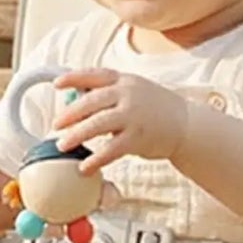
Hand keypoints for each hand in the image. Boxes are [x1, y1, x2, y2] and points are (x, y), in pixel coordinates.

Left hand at [50, 68, 190, 169]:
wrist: (186, 124)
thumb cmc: (155, 108)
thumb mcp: (134, 91)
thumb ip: (109, 93)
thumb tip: (77, 99)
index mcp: (125, 80)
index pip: (94, 75)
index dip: (73, 78)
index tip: (56, 84)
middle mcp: (128, 94)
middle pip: (91, 101)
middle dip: (70, 114)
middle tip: (55, 125)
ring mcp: (133, 115)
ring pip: (98, 124)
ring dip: (77, 135)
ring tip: (62, 145)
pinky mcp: (138, 137)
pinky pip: (111, 149)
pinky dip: (96, 159)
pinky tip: (84, 167)